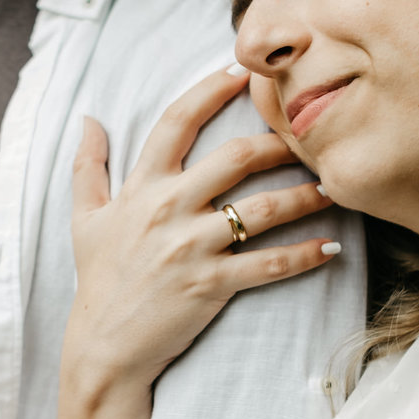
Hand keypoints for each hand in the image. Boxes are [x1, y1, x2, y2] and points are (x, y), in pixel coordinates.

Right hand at [49, 66, 339, 418]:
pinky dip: (304, 255)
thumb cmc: (98, 280)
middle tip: (308, 133)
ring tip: (334, 187)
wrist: (103, 347)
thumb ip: (87, 166)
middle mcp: (167, 209)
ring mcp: (191, 247)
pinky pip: (269, 264)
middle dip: (278, 141)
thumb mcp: (84, 218)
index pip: (176, 122)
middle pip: (235, 158)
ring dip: (306, 195)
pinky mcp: (211, 285)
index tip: (239, 72)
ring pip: (263, 209)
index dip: (209, 91)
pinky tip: (332, 246)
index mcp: (140, 187)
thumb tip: (89, 119)